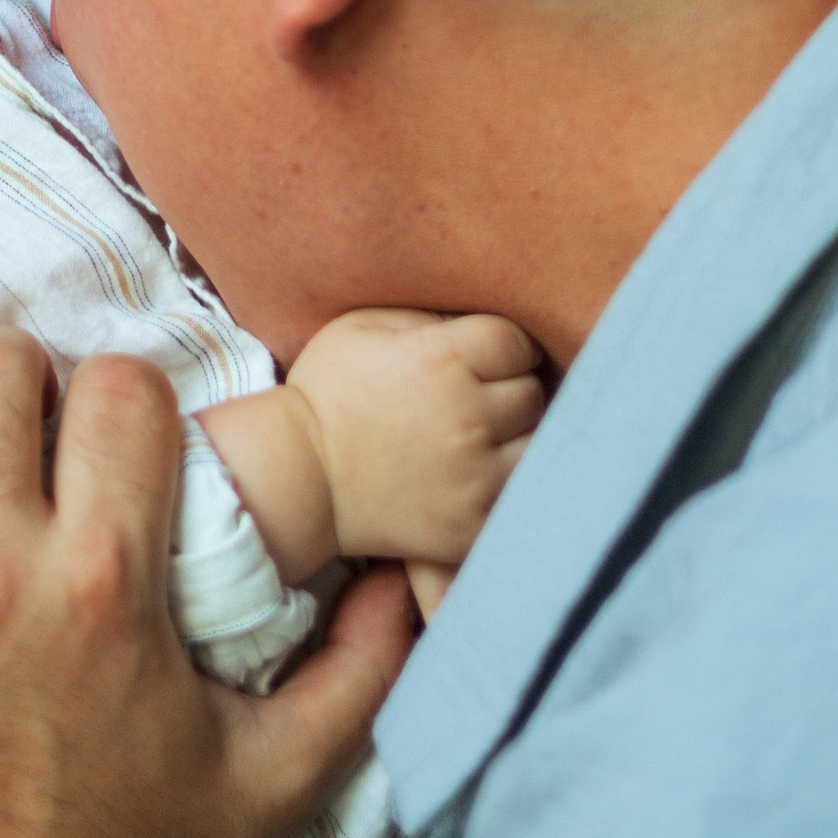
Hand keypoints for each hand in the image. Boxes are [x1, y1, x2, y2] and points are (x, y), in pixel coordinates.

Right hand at [287, 308, 543, 568]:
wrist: (300, 477)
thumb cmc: (328, 392)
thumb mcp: (363, 326)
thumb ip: (426, 314)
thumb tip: (475, 320)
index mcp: (442, 359)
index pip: (517, 342)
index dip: (504, 348)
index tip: (485, 359)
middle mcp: (466, 415)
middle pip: (531, 394)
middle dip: (508, 392)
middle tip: (476, 401)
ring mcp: (474, 476)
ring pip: (536, 446)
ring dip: (516, 440)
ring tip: (484, 439)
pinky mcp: (472, 524)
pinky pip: (519, 497)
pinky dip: (505, 487)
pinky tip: (477, 477)